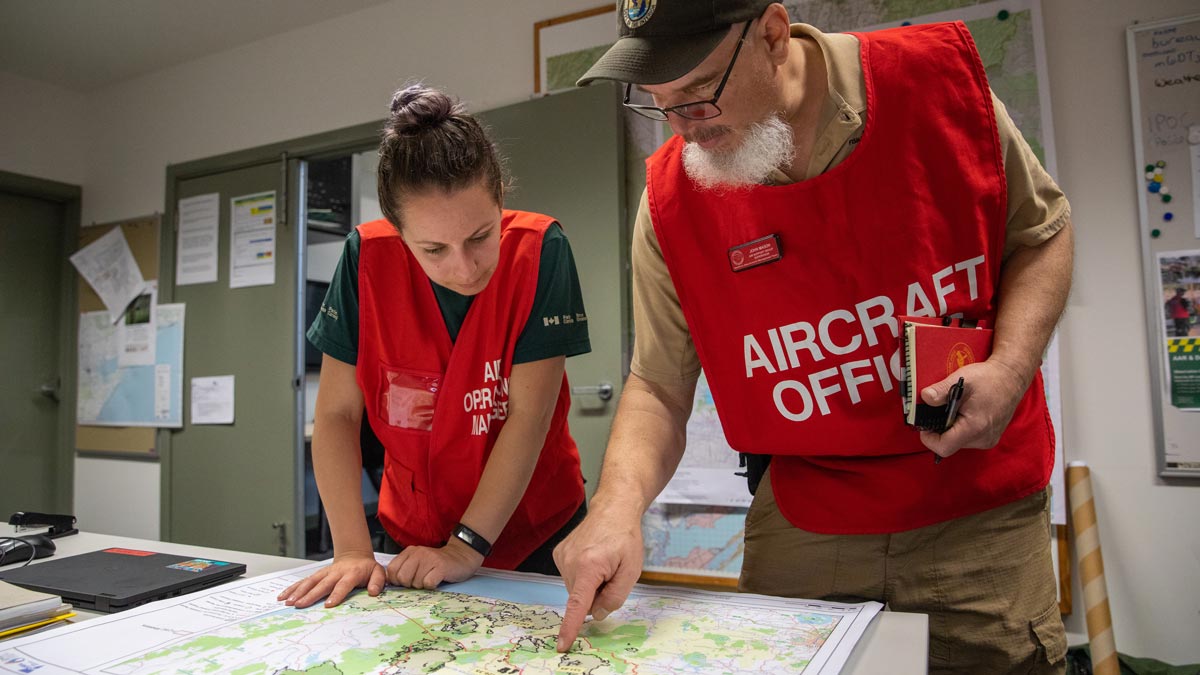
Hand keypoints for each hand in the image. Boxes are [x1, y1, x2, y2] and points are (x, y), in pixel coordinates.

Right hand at [277, 550, 384, 608]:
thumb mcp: (378, 572)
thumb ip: (377, 582)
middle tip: (300, 604)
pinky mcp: (317, 575)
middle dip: (310, 595)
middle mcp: (335, 573)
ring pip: (309, 581)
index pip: (343, 585)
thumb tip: (373, 592)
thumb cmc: (366, 568)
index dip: (336, 594)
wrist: (355, 555)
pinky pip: (303, 581)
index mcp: (351, 573)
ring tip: (288, 602)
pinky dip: (292, 588)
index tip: (328, 604)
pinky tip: (282, 596)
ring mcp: (324, 573)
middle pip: (322, 584)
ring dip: (298, 591)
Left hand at [387, 540, 482, 588]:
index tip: (408, 581)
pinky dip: (432, 586)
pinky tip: (437, 580)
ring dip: (422, 585)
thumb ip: (404, 568)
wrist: (461, 556)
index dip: (397, 581)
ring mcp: (430, 559)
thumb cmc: (436, 564)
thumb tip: (390, 583)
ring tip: (430, 578)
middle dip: (410, 584)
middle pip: (402, 578)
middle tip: (420, 581)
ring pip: (415, 582)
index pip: (392, 570)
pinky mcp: (441, 567)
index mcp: (409, 552)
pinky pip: (428, 583)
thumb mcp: (417, 562)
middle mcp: (418, 553)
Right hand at [552, 503, 643, 652]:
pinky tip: (592, 559)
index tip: (562, 644)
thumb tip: (597, 614)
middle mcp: (570, 561)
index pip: (577, 604)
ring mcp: (561, 557)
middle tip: (611, 574)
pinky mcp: (558, 554)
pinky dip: (583, 576)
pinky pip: (571, 578)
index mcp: (589, 566)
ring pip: (576, 589)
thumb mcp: (631, 570)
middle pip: (581, 598)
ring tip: (603, 562)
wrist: (613, 509)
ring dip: (590, 584)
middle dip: (596, 595)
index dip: (570, 627)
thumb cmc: (625, 538)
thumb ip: (615, 596)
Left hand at [919, 358, 1027, 458]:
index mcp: (975, 427)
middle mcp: (983, 438)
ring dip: (951, 428)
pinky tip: (964, 413)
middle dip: (940, 429)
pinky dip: (961, 428)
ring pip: (958, 442)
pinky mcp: (990, 438)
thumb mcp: (962, 380)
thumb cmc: (989, 378)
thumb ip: (941, 391)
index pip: (944, 447)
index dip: (929, 438)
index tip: (924, 425)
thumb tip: (925, 398)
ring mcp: (988, 440)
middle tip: (940, 410)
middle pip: (949, 444)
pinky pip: (967, 439)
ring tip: (955, 409)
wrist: (1012, 378)